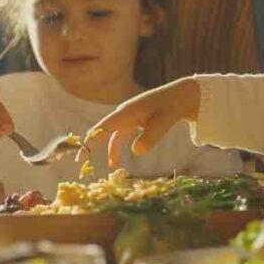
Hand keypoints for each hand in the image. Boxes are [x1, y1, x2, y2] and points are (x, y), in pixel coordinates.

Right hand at [85, 77, 200, 167]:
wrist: (183, 96)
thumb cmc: (172, 107)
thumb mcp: (163, 122)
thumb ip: (150, 137)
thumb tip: (136, 152)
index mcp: (126, 112)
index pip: (102, 128)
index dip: (90, 141)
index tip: (81, 154)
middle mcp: (123, 114)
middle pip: (102, 131)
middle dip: (91, 146)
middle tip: (81, 162)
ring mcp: (128, 117)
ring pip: (112, 136)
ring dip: (109, 150)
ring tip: (113, 167)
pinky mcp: (134, 121)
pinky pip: (120, 136)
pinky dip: (117, 147)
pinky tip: (118, 160)